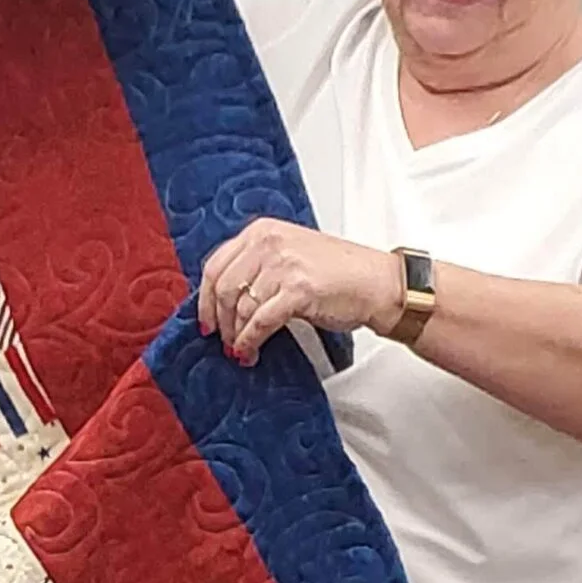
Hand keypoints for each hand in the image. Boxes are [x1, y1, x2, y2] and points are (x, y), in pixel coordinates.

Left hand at [198, 217, 400, 364]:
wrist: (376, 283)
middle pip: (223, 288)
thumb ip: (257, 266)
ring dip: (237, 336)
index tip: (206, 321)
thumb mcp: (289, 253)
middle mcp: (269, 243)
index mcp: (262, 231)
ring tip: (240, 350)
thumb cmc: (338, 272)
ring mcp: (283, 265)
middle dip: (220, 322)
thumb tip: (225, 300)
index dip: (205, 300)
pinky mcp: (297, 290)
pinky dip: (251, 341)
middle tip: (223, 341)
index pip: (215, 265)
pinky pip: (260, 322)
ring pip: (241, 307)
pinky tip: (250, 352)